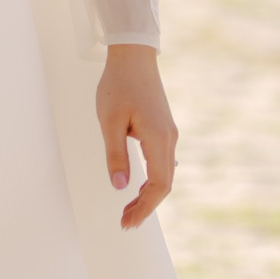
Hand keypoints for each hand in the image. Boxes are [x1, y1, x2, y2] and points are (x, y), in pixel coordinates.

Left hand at [96, 44, 177, 230]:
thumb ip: (115, 154)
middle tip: (125, 222)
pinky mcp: (164, 129)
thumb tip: (120, 186)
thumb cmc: (118, 85)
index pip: (158, 185)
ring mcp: (169, 134)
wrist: (134, 56)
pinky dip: (152, 180)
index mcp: (158, 138)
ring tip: (129, 210)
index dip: (144, 207)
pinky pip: (162, 163)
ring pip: (165, 174)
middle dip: (146, 206)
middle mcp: (169, 139)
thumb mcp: (109, 121)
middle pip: (164, 184)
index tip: (127, 222)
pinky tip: (139, 187)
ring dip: (149, 195)